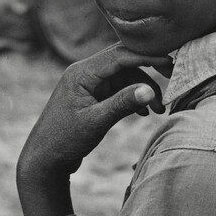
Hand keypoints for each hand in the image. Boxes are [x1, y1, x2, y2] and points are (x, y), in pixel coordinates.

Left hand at [16, 44, 171, 215]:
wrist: (43, 160)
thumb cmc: (65, 141)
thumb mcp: (96, 122)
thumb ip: (122, 104)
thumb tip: (149, 90)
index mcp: (82, 73)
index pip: (120, 55)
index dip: (147, 57)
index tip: (171, 63)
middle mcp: (84, 72)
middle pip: (124, 61)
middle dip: (149, 71)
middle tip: (173, 79)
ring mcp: (88, 83)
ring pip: (124, 76)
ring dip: (142, 89)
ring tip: (158, 111)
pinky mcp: (92, 95)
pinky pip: (118, 88)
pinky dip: (132, 97)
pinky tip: (143, 113)